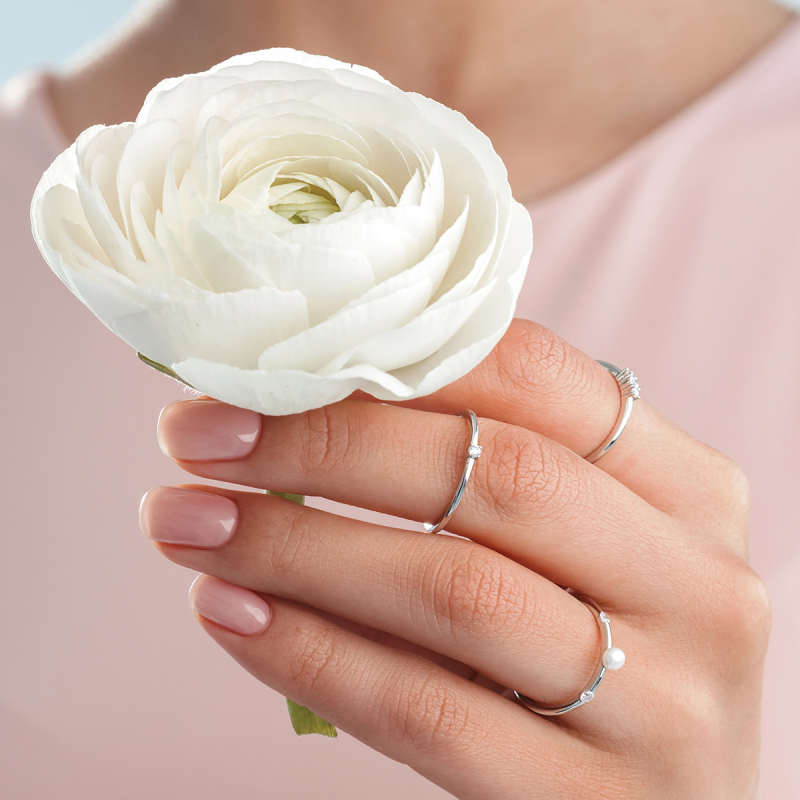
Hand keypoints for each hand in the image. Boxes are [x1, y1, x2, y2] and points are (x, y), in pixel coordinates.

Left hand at [140, 319, 769, 798]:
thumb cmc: (606, 644)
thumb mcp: (580, 541)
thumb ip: (488, 471)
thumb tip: (310, 400)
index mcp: (689, 489)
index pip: (539, 380)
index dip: (392, 364)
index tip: (264, 368)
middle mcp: (696, 583)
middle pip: (493, 474)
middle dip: (326, 444)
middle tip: (202, 436)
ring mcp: (664, 700)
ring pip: (455, 591)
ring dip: (297, 546)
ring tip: (189, 521)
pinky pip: (431, 714)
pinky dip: (316, 656)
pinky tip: (234, 615)